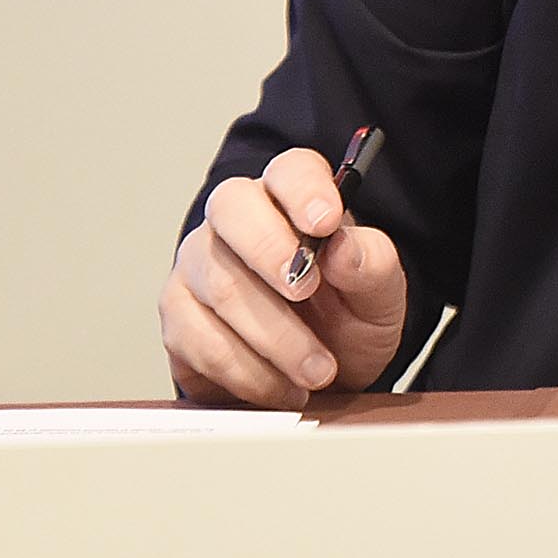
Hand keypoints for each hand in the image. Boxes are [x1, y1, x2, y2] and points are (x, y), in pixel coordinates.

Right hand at [161, 148, 407, 407]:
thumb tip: (342, 248)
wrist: (320, 371)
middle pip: (233, 211)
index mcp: (292, 197)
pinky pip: (200, 342)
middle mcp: (236, 221)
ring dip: (274, 337)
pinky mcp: (177, 320)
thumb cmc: (349, 314)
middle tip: (309, 293)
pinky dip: (248, 372)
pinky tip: (282, 387)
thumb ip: (371, 263)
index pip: (290, 170)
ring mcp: (197, 267)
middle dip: (273, 255)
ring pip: (220, 287)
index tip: (326, 221)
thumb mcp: (379, 293)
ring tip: (318, 370)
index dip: (304, 190)